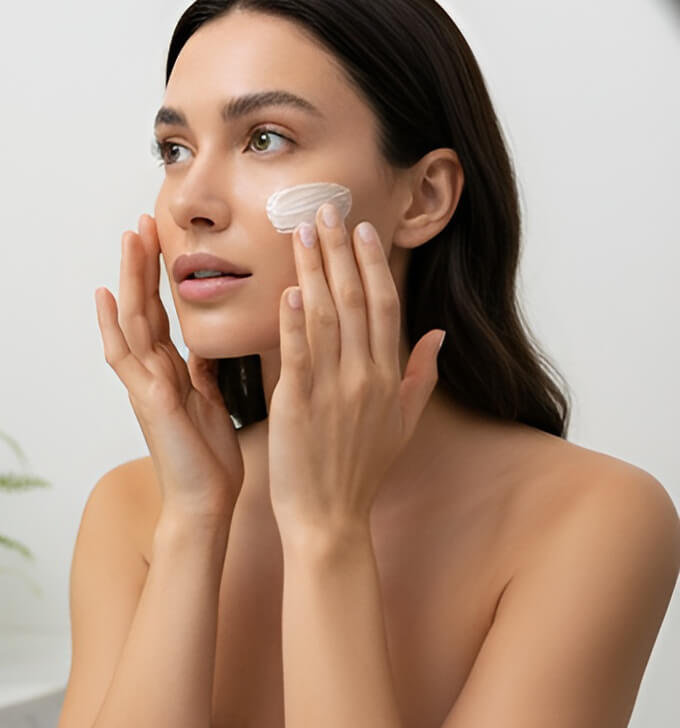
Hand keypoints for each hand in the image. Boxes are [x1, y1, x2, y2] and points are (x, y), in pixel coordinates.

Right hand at [95, 213, 244, 524]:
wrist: (205, 504)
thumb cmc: (210, 463)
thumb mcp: (213, 405)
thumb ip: (203, 375)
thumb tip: (203, 351)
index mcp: (170, 372)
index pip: (160, 313)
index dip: (158, 275)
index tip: (160, 238)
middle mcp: (150, 373)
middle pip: (140, 306)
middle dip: (140, 263)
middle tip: (141, 219)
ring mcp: (144, 385)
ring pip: (130, 320)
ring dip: (128, 278)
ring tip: (128, 238)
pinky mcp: (147, 399)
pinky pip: (124, 355)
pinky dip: (112, 325)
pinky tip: (106, 295)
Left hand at [268, 204, 445, 539]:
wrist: (330, 518)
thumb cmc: (360, 473)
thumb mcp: (403, 423)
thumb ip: (421, 375)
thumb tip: (439, 335)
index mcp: (388, 376)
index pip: (384, 305)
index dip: (373, 263)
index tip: (362, 228)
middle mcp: (365, 376)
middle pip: (355, 300)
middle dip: (341, 251)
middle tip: (325, 209)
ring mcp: (333, 390)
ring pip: (325, 318)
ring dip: (313, 271)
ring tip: (301, 233)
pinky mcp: (299, 405)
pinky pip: (298, 355)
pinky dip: (293, 321)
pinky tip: (289, 290)